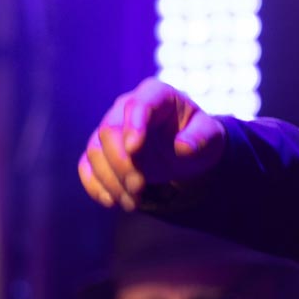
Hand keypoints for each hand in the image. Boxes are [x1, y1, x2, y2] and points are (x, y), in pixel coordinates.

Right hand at [78, 78, 224, 210]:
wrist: (184, 152)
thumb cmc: (198, 137)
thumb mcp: (211, 136)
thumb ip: (201, 138)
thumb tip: (183, 148)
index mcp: (156, 95)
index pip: (138, 104)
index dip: (134, 125)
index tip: (135, 150)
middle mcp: (126, 108)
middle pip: (109, 130)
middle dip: (122, 163)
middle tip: (139, 188)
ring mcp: (110, 129)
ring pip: (95, 151)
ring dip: (111, 180)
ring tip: (133, 202)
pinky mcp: (100, 151)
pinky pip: (86, 167)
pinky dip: (96, 186)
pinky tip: (114, 202)